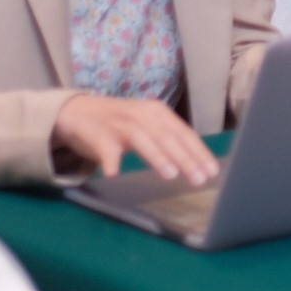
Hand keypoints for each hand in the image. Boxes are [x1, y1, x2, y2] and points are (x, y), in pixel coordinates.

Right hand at [51, 95, 218, 183]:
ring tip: (171, 175)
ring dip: (157, 156)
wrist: (78, 112)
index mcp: (157, 112)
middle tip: (199, 178)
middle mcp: (141, 115)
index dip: (199, 152)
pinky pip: (105, 150)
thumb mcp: (147, 125)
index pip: (183, 133)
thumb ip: (167, 139)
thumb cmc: (120, 123)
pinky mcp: (97, 135)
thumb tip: (197, 161)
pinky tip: (114, 174)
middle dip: (186, 158)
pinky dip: (110, 161)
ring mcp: (119, 124)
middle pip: (167, 136)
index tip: (212, 170)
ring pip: (142, 139)